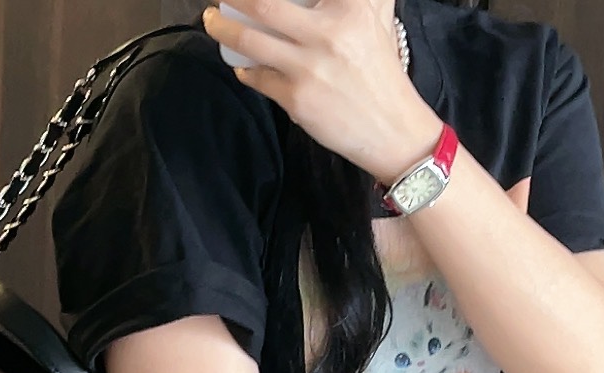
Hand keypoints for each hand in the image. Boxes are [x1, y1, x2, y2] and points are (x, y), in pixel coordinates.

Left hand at [202, 0, 442, 182]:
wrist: (391, 128)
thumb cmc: (381, 70)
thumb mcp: (378, 17)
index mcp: (352, 6)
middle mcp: (329, 32)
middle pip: (264, 4)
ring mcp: (309, 67)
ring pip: (251, 41)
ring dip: (223, 29)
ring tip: (213, 22)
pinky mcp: (297, 99)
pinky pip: (258, 78)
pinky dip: (245, 69)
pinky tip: (242, 65)